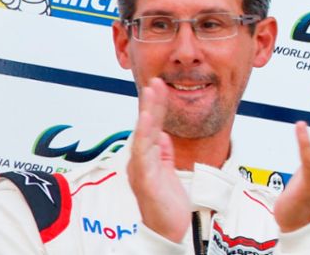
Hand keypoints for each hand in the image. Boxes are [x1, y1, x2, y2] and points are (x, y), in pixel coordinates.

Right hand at [128, 79, 192, 242]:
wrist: (169, 229)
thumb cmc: (167, 203)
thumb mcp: (168, 170)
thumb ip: (163, 152)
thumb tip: (161, 135)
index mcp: (147, 157)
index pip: (152, 126)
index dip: (156, 106)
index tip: (160, 85)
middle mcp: (140, 160)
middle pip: (145, 126)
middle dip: (150, 103)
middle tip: (155, 81)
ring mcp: (141, 168)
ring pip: (143, 135)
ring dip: (147, 112)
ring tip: (151, 92)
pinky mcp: (145, 178)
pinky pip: (143, 153)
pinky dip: (144, 135)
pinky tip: (147, 120)